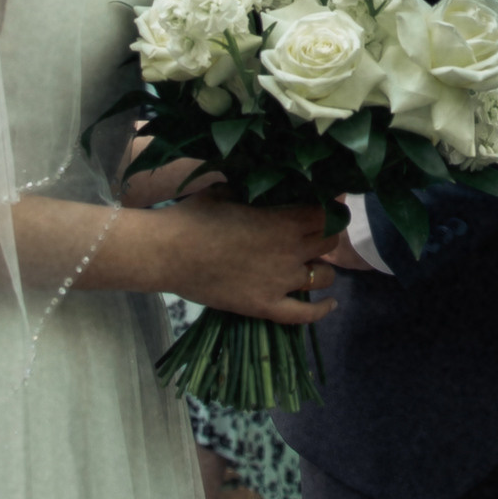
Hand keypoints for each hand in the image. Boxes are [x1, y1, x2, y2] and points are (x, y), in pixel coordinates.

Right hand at [155, 198, 337, 326]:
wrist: (167, 251)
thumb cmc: (195, 215)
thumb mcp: (229, 190)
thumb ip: (257, 190)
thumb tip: (269, 183)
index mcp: (284, 220)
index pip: (326, 213)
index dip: (329, 206)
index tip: (324, 202)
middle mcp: (290, 251)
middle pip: (329, 243)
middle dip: (326, 235)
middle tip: (313, 232)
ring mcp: (280, 282)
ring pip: (324, 276)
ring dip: (322, 267)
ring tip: (311, 263)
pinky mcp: (265, 306)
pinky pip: (304, 315)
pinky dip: (321, 310)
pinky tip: (330, 303)